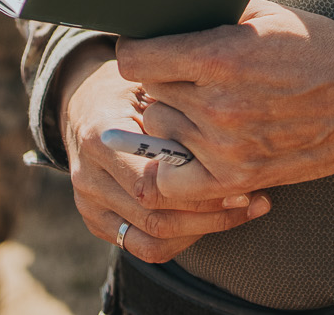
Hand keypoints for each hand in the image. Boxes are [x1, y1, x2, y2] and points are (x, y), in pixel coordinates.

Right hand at [57, 43, 270, 264]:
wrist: (84, 105)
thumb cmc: (129, 90)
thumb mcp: (150, 86)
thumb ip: (177, 113)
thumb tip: (226, 140)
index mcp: (99, 138)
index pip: (149, 183)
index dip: (196, 190)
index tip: (236, 180)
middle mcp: (88, 176)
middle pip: (154, 218)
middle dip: (208, 215)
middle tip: (249, 200)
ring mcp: (89, 204)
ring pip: (152, 241)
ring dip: (200, 232)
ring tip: (240, 212)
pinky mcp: (96, 222)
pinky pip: (143, 247)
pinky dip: (181, 241)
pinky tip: (210, 221)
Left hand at [119, 0, 333, 201]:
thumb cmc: (322, 48)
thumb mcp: (266, 13)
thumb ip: (211, 15)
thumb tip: (164, 14)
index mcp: (219, 56)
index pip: (133, 58)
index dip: (135, 48)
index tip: (145, 46)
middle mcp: (217, 105)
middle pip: (147, 94)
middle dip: (160, 81)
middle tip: (182, 75)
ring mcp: (226, 147)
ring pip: (158, 132)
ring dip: (169, 118)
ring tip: (195, 105)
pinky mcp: (239, 179)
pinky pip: (174, 180)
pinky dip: (173, 165)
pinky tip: (190, 146)